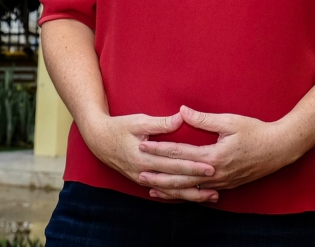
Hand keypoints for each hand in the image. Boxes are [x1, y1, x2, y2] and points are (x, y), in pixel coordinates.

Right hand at [79, 112, 219, 202]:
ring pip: (170, 190)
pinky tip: (191, 197)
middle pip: (174, 180)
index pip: (173, 163)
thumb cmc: (119, 127)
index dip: (192, 165)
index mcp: (144, 156)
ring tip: (211, 196)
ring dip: (190, 194)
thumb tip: (181, 117)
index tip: (210, 165)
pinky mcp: (141, 180)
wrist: (98, 140)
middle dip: (196, 181)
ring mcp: (142, 178)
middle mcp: (143, 171)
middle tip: (216, 181)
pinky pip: (162, 191)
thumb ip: (161, 123)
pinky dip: (177, 195)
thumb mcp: (139, 120)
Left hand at [136, 106, 301, 199]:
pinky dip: (186, 193)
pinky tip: (177, 193)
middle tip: (138, 170)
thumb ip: (204, 119)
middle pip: (181, 176)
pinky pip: (201, 192)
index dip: (160, 148)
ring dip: (169, 188)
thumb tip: (182, 111)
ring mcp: (221, 182)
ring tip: (151, 187)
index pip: (180, 152)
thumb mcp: (230, 121)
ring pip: (190, 189)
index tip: (144, 144)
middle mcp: (216, 173)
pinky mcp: (226, 186)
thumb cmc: (256, 131)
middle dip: (159, 173)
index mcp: (214, 156)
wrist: (279, 149)